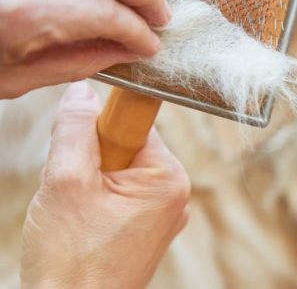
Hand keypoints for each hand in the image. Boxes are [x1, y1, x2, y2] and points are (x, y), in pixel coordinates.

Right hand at [20, 82, 189, 288]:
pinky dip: (91, 204)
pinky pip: (115, 199)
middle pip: (123, 148)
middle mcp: (174, 195)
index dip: (100, 128)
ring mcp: (161, 216)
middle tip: (70, 191)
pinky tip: (79, 227)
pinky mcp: (144, 233)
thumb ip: (74, 130)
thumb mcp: (66, 181)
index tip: (79, 143)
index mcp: (168, 178)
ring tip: (73, 216)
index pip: (134, 124)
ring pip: (115, 174)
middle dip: (88, 161)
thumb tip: (82, 92)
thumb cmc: (72, 260)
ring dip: (86, 185)